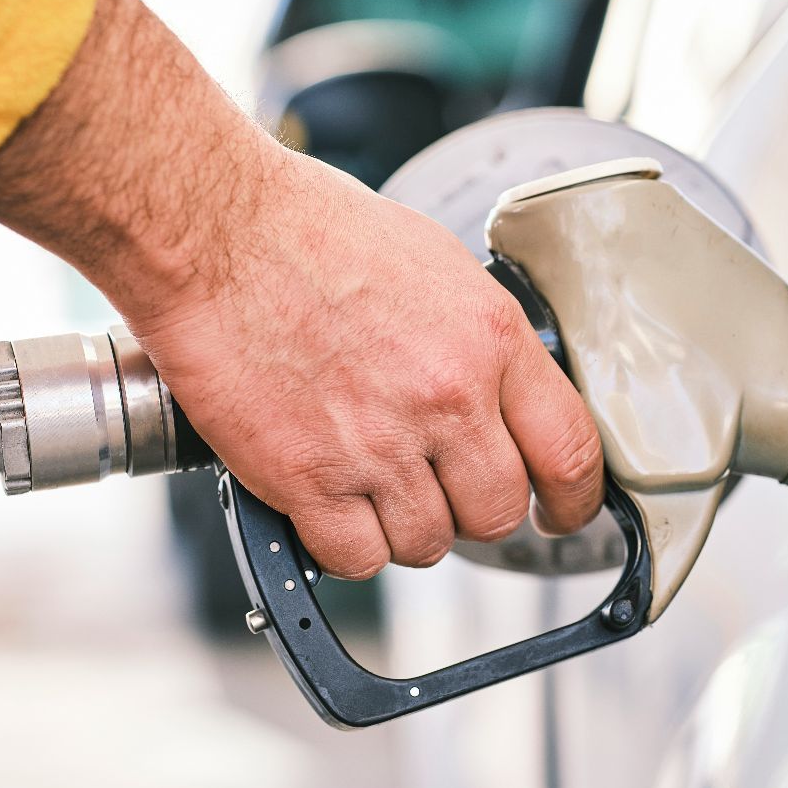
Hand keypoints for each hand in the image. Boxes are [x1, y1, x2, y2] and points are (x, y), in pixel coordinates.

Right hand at [0, 0, 604, 576]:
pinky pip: (355, 558)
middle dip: (470, 510)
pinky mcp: (310, 479)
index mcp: (490, 338)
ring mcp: (380, 445)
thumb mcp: (433, 264)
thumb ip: (476, 339)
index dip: (573, 500)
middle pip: (497, 513)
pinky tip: (324, 503)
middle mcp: (448, 397)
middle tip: (437, 489)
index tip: (560, 513)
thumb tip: (496, 392)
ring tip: (365, 481)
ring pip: (426, 544)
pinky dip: (341, 544)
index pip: (571, 451)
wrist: (214, 232)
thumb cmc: (308, 229)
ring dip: (401, 526)